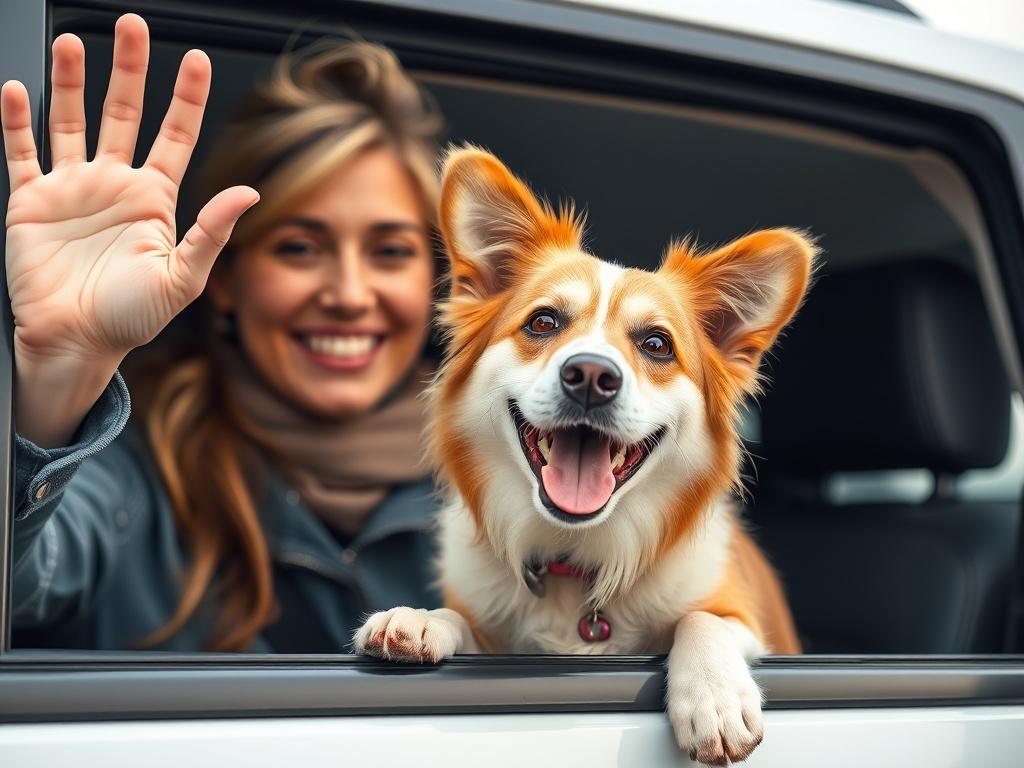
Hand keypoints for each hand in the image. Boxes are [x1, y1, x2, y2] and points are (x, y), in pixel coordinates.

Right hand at [1, 14, 257, 445]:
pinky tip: (18, 89)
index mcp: (154, 199)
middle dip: (129, 69)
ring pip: (71, 120)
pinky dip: (17, 121)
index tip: (197, 60)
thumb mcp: (181, 277)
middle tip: (134, 27)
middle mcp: (114, 185)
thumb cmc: (131, 318)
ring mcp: (72, 189)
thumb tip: (248, 191)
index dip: (186, 98)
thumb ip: (210, 232)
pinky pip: (22, 151)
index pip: (175, 135)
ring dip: (70, 81)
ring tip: (72, 42)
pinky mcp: (31, 201)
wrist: (75, 342)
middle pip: (124, 113)